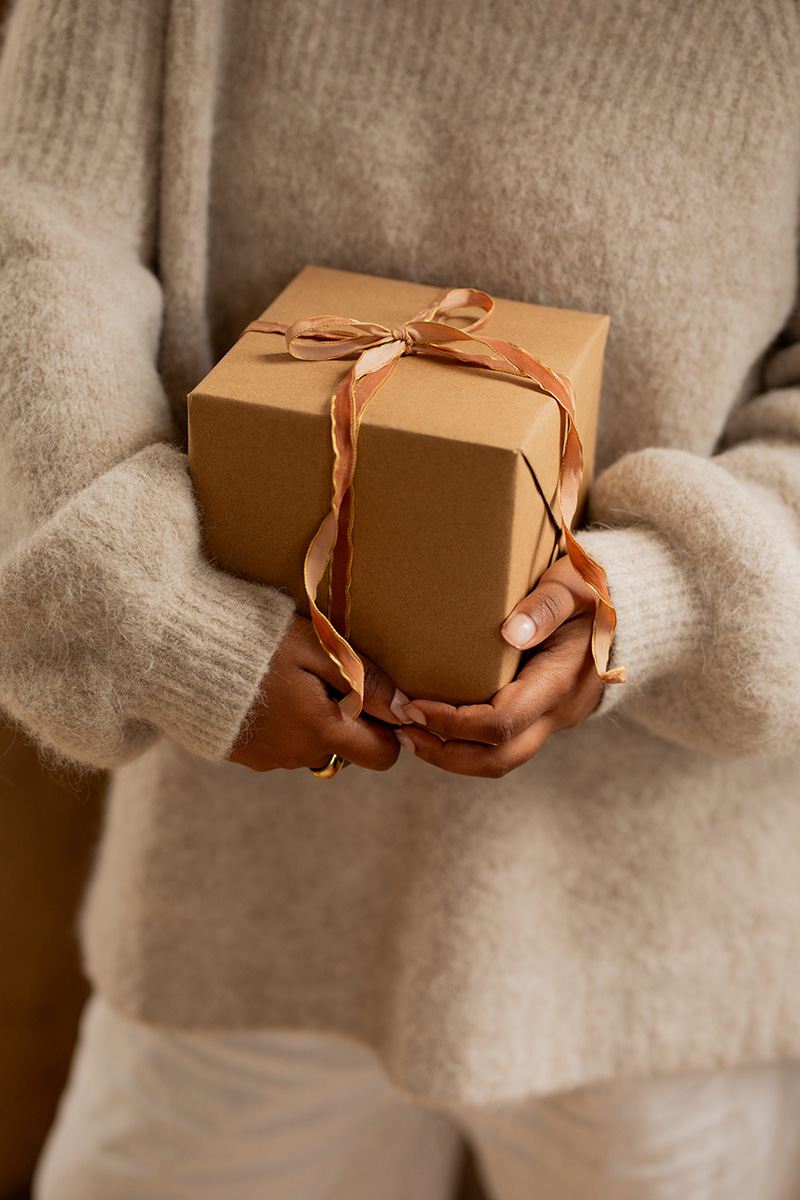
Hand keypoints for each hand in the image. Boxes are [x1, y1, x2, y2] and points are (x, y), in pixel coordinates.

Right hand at [228, 614, 410, 772]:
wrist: (177, 652)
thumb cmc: (254, 641)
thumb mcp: (317, 648)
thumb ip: (365, 679)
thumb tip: (406, 709)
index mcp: (322, 731)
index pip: (382, 755)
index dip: (387, 730)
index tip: (376, 699)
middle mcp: (297, 755)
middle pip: (345, 747)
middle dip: (346, 717)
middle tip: (323, 674)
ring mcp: (268, 759)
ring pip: (312, 744)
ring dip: (312, 718)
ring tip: (286, 677)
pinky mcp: (243, 755)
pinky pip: (280, 744)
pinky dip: (282, 722)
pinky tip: (262, 691)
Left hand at [394, 555, 603, 777]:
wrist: (633, 603)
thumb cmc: (594, 585)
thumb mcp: (573, 583)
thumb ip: (545, 606)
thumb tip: (510, 632)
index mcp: (562, 681)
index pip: (501, 723)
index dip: (453, 723)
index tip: (412, 705)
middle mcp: (560, 711)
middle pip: (498, 759)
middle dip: (444, 753)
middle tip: (400, 732)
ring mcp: (555, 718)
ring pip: (501, 760)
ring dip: (451, 755)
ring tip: (407, 735)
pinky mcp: (545, 716)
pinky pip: (504, 744)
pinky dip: (466, 743)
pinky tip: (434, 725)